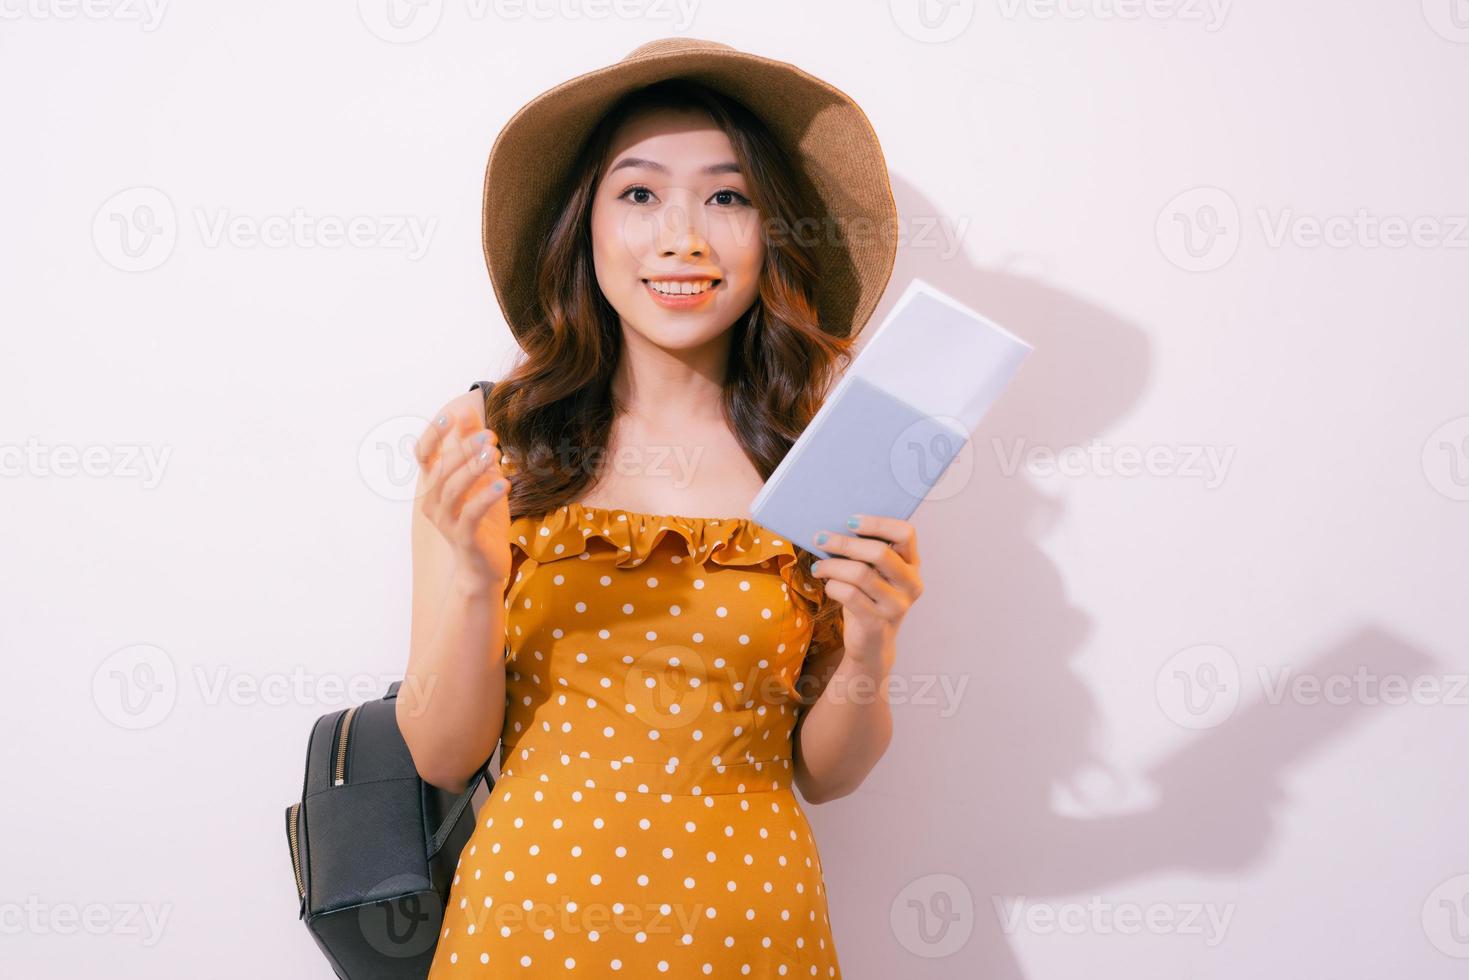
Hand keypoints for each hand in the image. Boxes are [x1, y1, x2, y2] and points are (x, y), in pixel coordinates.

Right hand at [414, 395, 513, 593]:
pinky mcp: (464, 537)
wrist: (485, 566)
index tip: (451, 415)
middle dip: (465, 448)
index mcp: (434, 486)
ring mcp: (446, 521)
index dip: (434, 435)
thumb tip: (466, 411)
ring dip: (474, 468)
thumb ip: (473, 448)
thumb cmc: (483, 519)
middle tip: (490, 435)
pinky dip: (487, 496)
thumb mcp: (481, 479)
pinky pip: (472, 513)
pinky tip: (504, 483)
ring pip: (453, 489)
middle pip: (441, 469)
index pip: (424, 455)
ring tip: (496, 453)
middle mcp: (433, 503)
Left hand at [809, 515, 923, 667]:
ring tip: (818, 566)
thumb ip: (866, 553)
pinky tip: (827, 585)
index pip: (906, 533)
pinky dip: (833, 586)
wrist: (872, 645)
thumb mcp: (874, 574)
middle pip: (880, 553)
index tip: (850, 521)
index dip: (878, 523)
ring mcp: (897, 606)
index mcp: (912, 565)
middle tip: (820, 538)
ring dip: (832, 566)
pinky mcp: (877, 623)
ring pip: (861, 574)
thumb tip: (832, 527)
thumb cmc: (869, 600)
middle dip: (844, 543)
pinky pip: (849, 595)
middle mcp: (911, 584)